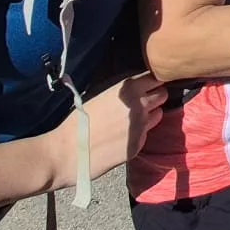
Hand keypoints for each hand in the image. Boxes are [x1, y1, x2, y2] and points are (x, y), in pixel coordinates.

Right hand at [57, 72, 165, 186]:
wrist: (67, 152)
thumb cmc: (78, 121)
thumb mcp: (99, 93)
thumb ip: (122, 89)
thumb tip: (136, 84)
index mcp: (128, 88)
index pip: (155, 77)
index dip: (151, 82)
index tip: (147, 85)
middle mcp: (140, 105)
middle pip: (162, 94)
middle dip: (154, 97)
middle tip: (141, 103)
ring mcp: (141, 126)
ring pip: (158, 114)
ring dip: (149, 115)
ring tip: (129, 121)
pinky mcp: (139, 144)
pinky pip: (146, 134)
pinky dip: (138, 134)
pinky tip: (122, 137)